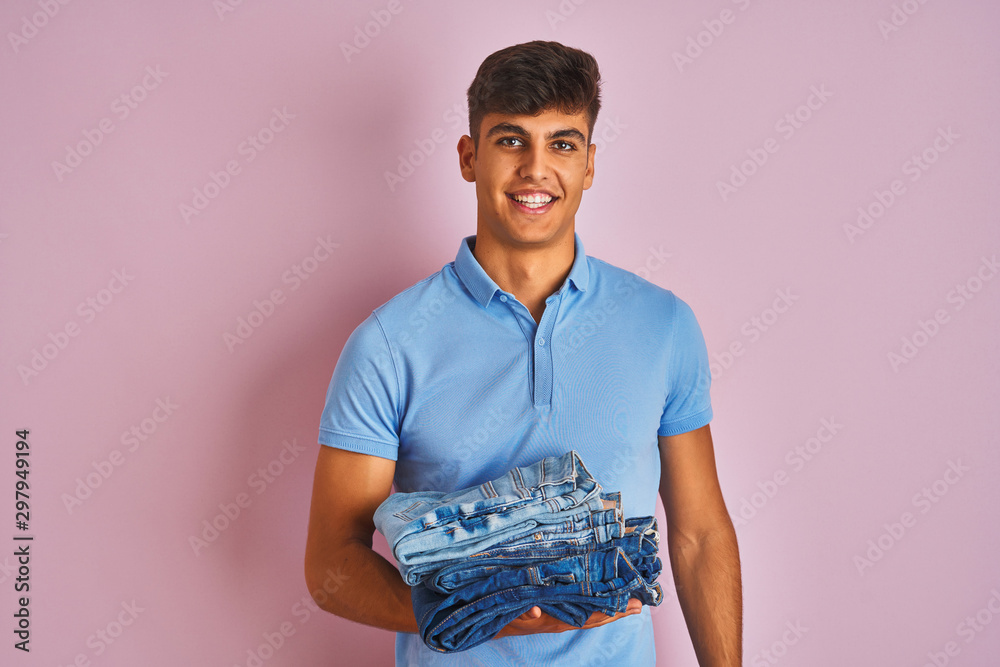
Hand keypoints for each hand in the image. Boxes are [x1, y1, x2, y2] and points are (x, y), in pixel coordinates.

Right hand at [494, 598, 641, 637]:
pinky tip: (607, 600)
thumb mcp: (511, 615)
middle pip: (597, 616)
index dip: (612, 612)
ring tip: (632, 603)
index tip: (633, 606)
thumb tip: (536, 609)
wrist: (496, 624)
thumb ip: (523, 612)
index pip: (590, 617)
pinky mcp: (558, 613)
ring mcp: (562, 617)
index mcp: (557, 620)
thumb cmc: (506, 617)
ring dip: (612, 609)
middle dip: (619, 610)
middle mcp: (564, 620)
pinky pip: (582, 609)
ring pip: (592, 614)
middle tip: (642, 602)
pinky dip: (598, 605)